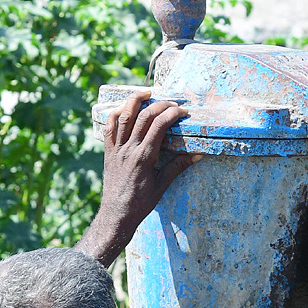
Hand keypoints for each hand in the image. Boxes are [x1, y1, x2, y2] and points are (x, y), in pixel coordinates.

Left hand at [78, 91, 200, 266]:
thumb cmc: (141, 203)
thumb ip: (178, 167)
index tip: (183, 112)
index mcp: (144, 157)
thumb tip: (199, 154)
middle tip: (172, 103)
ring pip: (123, 116)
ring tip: (147, 92)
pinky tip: (124, 107)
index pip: (159, 125)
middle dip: (160, 105)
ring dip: (135, 101)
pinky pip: (109, 127)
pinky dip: (116, 114)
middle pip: (144, 117)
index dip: (172, 114)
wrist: (116, 214)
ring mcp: (116, 149)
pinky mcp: (108, 151)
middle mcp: (129, 149)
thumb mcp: (163, 186)